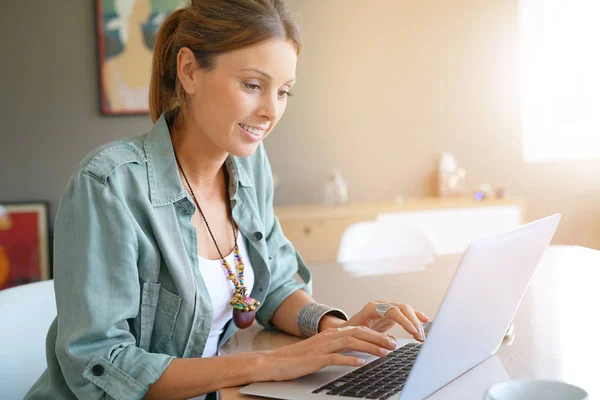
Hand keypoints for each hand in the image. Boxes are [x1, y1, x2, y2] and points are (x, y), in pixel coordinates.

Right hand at [256, 326, 397, 381]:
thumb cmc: (298, 357)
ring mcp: (322, 347)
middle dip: (378, 338)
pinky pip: (336, 358)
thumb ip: (337, 348)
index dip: (376, 334)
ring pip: (351, 343)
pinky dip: (350, 360)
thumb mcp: (321, 349)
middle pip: (358, 333)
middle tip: (394, 345)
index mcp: (330, 333)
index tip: (390, 340)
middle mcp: (328, 336)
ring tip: (384, 353)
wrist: (275, 361)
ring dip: (370, 348)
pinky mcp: (316, 358)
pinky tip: (361, 364)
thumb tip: (356, 353)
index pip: (358, 330)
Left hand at [341, 301, 429, 341]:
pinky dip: (415, 316)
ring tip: (421, 336)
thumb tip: (389, 343)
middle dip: (413, 322)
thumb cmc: (350, 333)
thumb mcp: (358, 335)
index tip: (413, 331)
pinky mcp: (391, 314)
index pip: (393, 311)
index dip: (404, 321)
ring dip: (416, 322)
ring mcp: (386, 308)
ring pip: (406, 310)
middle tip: (419, 336)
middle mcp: (380, 305)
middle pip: (402, 308)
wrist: (345, 330)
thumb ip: (371, 337)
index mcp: (371, 308)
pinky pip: (406, 313)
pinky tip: (425, 320)